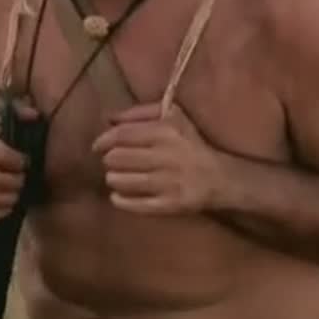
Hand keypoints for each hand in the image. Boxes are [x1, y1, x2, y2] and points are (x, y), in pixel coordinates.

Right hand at [0, 102, 36, 221]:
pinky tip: (7, 207)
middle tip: (25, 180)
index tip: (26, 162)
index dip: (11, 160)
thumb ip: (23, 112)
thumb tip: (32, 115)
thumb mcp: (11, 118)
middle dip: (13, 183)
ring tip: (19, 193)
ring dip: (6, 199)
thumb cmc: (2, 135)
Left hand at [90, 102, 223, 214]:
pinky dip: (121, 201)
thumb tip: (109, 118)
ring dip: (113, 179)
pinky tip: (117, 197)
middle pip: (119, 158)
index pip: (123, 135)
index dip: (104, 140)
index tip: (97, 146)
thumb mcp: (172, 117)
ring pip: (124, 181)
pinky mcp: (172, 204)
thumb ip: (140, 113)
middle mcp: (167, 156)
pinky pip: (137, 205)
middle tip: (110, 162)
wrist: (222, 177)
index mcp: (166, 131)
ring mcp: (169, 182)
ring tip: (115, 177)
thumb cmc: (191, 143)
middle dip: (109, 160)